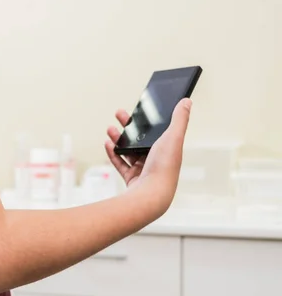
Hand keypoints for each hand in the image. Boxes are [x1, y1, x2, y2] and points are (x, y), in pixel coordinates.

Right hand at [104, 99, 192, 215]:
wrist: (151, 194)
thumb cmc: (164, 167)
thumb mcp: (172, 137)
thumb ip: (179, 119)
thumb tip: (187, 101)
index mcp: (168, 149)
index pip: (157, 130)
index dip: (147, 119)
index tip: (138, 109)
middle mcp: (157, 160)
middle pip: (141, 139)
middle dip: (129, 126)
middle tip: (119, 114)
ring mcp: (144, 170)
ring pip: (129, 151)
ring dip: (119, 138)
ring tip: (110, 129)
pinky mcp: (132, 179)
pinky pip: (120, 163)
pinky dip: (113, 153)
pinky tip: (107, 143)